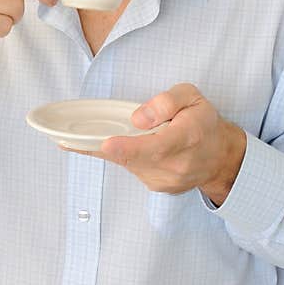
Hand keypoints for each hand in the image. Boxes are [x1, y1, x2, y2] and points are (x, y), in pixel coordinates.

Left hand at [64, 83, 246, 205]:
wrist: (219, 157)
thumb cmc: (203, 122)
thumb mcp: (192, 96)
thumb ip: (166, 101)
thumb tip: (138, 118)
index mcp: (187, 137)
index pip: (156, 146)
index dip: (127, 147)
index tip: (106, 144)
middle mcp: (176, 164)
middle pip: (133, 158)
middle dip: (102, 146)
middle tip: (64, 137)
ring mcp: (165, 181)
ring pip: (127, 164)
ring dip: (110, 149)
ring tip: (90, 135)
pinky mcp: (156, 187)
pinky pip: (130, 169)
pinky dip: (119, 156)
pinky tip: (110, 144)